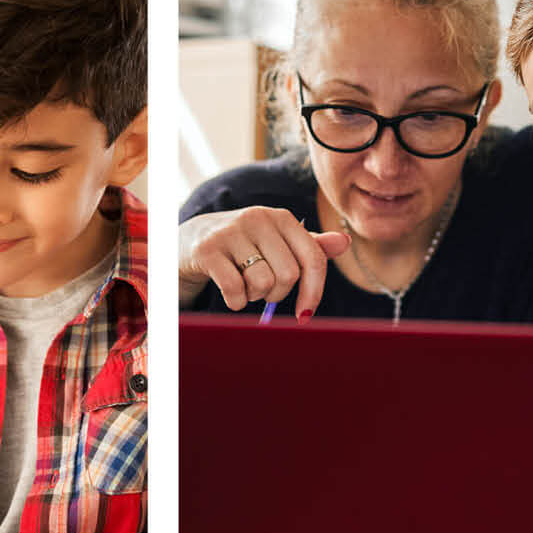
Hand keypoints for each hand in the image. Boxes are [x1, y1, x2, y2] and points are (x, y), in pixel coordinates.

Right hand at [178, 207, 349, 317]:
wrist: (187, 241)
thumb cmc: (240, 247)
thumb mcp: (274, 243)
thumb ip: (308, 245)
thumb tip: (344, 242)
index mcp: (281, 218)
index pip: (313, 258)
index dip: (314, 292)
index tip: (305, 314)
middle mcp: (258, 218)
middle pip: (288, 276)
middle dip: (276, 294)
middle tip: (261, 291)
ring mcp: (231, 232)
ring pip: (262, 283)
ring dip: (253, 296)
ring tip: (242, 286)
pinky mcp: (208, 249)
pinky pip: (235, 289)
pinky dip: (235, 302)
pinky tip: (228, 295)